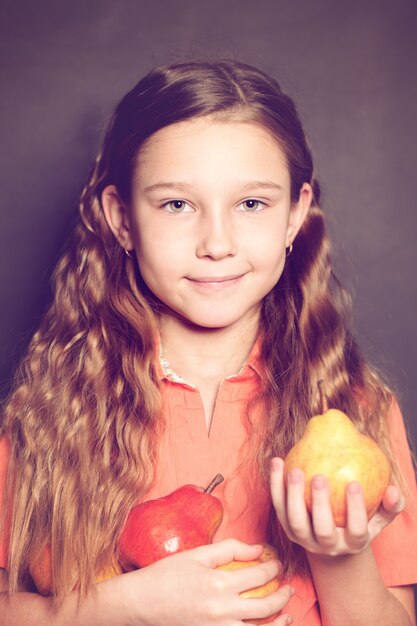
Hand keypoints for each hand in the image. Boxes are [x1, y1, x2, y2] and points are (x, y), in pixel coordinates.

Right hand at [118, 539, 294, 625]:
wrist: (141, 603)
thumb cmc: (167, 574)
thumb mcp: (197, 554)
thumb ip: (230, 548)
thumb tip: (257, 549)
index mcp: (220, 584)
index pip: (259, 575)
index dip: (273, 569)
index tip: (277, 564)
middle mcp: (222, 611)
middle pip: (265, 607)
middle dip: (282, 597)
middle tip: (289, 589)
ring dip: (278, 625)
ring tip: (287, 617)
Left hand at [270, 457, 403, 556]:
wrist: (332, 544)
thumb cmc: (358, 522)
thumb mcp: (377, 519)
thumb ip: (389, 506)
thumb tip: (394, 489)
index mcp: (352, 543)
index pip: (356, 530)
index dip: (356, 509)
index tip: (354, 483)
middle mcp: (327, 546)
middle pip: (322, 530)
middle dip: (319, 505)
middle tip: (319, 477)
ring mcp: (304, 540)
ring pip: (295, 522)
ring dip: (292, 496)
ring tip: (293, 470)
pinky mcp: (286, 529)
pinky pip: (279, 507)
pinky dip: (276, 486)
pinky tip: (278, 462)